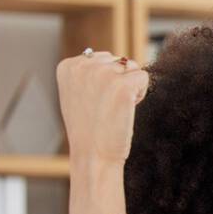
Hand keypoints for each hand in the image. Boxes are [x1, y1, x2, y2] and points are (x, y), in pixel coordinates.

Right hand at [56, 50, 149, 164]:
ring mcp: (102, 74)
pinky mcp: (122, 86)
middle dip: (120, 81)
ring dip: (132, 86)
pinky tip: (128, 109)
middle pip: (118, 60)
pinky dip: (142, 93)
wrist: (93, 155)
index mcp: (68, 66)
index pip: (102, 58)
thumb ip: (89, 75)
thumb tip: (115, 60)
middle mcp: (83, 65)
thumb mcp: (78, 95)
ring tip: (117, 108)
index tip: (96, 101)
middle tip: (109, 107)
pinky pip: (144, 77)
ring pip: (132, 67)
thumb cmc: (89, 129)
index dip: (107, 80)